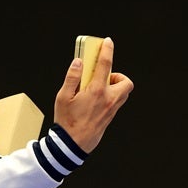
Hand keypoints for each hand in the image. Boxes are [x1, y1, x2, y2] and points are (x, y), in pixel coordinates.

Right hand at [53, 37, 133, 152]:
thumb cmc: (67, 121)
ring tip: (96, 90)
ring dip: (114, 87)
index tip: (108, 42)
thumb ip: (72, 78)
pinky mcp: (111, 117)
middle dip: (117, 76)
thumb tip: (78, 63)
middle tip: (102, 78)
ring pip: (123, 92)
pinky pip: (117, 102)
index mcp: (96, 91)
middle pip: (125, 81)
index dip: (107, 51)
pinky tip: (94, 101)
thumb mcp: (62, 97)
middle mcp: (108, 99)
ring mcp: (112, 109)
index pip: (105, 65)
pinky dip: (110, 97)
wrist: (73, 144)